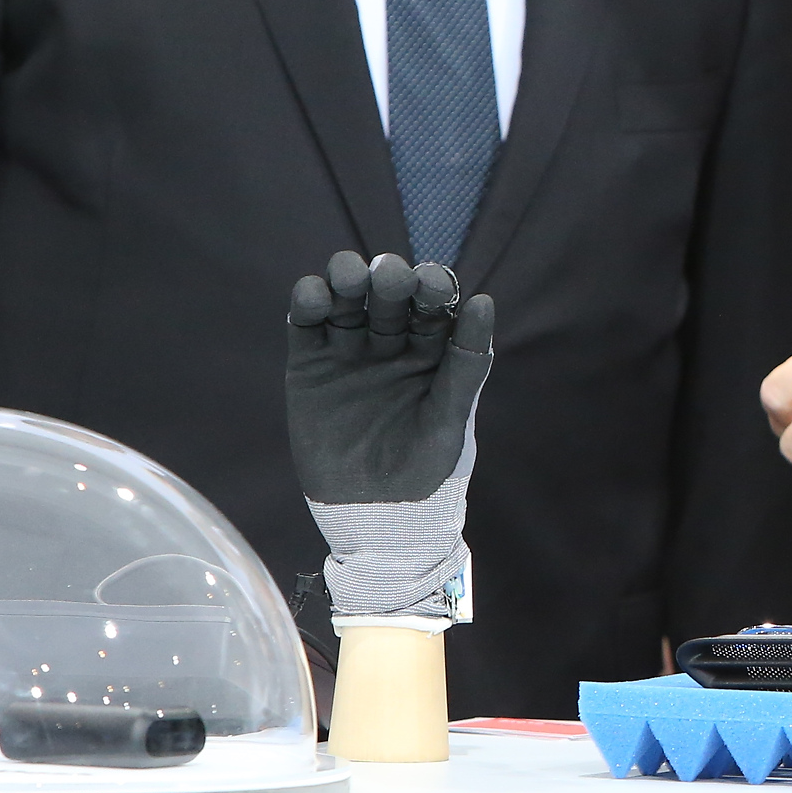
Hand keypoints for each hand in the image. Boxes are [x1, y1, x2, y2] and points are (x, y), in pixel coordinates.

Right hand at [285, 251, 492, 622]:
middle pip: (388, 296)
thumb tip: (483, 299)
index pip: (433, 302)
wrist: (375, 515)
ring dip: (346, 280)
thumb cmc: (427, 468)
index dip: (432, 286)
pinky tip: (314, 296)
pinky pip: (307, 326)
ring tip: (348, 277)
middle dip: (389, 280)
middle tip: (388, 279)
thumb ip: (467, 361)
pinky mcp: (310, 364)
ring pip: (346, 301)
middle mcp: (392, 341)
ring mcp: (349, 350)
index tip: (431, 284)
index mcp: (433, 347)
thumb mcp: (452, 416)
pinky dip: (308, 304)